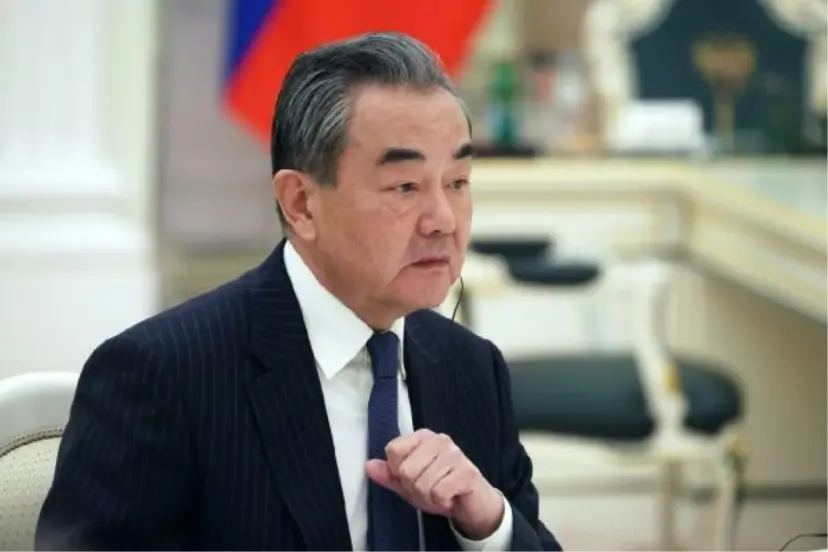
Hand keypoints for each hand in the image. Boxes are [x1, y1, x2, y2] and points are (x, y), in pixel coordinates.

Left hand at [365, 429, 504, 539]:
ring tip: (441, 493)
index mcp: (422, 437)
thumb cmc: (440, 489)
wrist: (472, 504)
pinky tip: (451, 496)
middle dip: (414, 489)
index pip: (393, 450)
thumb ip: (389, 475)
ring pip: (422, 484)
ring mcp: (455, 454)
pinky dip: (442, 502)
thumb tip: (368, 466)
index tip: (412, 477)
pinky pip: (439, 493)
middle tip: (430, 488)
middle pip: (406, 470)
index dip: (398, 472)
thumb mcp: (409, 484)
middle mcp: (439, 440)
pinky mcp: (467, 471)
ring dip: (429, 497)